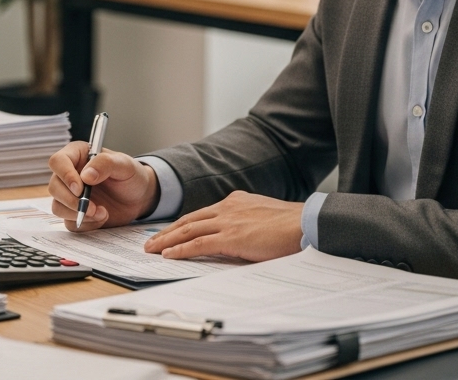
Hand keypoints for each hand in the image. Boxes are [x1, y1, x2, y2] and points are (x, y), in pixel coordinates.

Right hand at [47, 141, 159, 231]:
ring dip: (79, 214)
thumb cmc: (131, 175)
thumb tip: (85, 175)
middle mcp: (70, 175)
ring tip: (101, 212)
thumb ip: (105, 164)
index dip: (65, 175)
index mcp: (78, 155)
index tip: (80, 188)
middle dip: (72, 201)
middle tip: (92, 207)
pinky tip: (101, 217)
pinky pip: (69, 222)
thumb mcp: (124, 165)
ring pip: (58, 207)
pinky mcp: (75, 213)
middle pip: (54, 187)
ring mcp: (70, 195)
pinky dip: (86, 224)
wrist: (139, 197)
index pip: (58, 161)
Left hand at [143, 191, 303, 261]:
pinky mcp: (232, 237)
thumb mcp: (265, 218)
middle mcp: (228, 207)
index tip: (170, 232)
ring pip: (189, 230)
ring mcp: (229, 221)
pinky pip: (198, 244)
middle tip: (150, 242)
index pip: (202, 214)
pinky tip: (168, 255)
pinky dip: (180, 249)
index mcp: (237, 201)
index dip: (183, 224)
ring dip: (167, 241)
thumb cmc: (293, 225)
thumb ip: (248, 223)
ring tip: (151, 250)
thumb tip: (242, 237)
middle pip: (189, 220)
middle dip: (167, 232)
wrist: (306, 223)